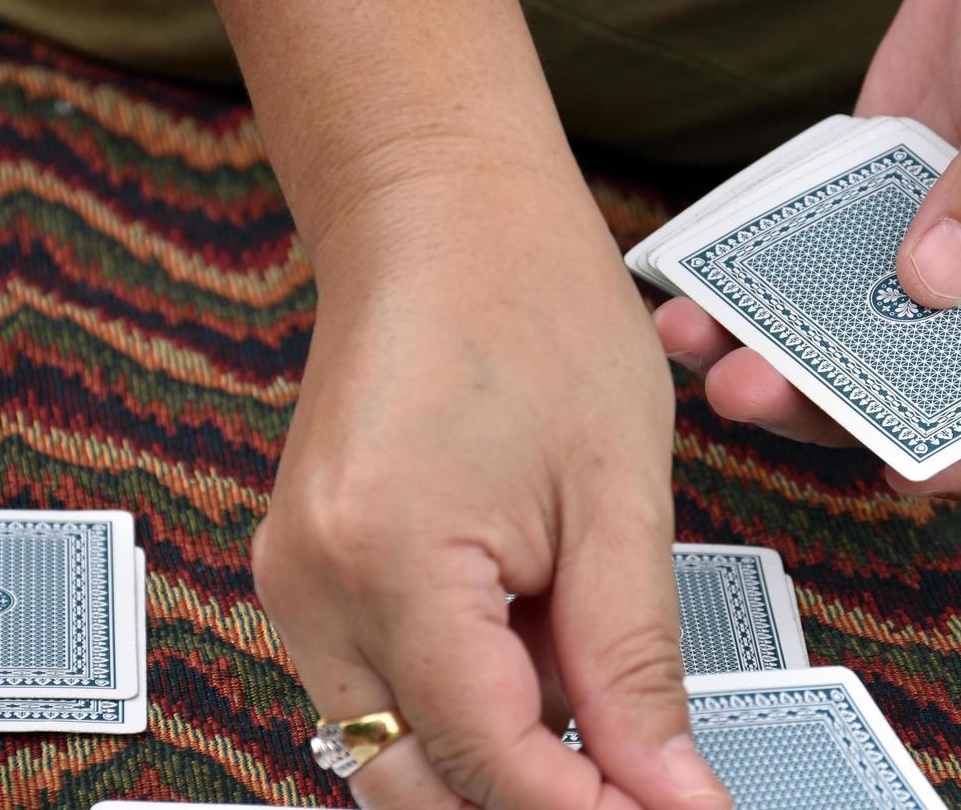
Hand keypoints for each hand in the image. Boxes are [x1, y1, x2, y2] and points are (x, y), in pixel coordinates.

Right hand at [252, 171, 728, 808]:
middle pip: (413, 781)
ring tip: (602, 695)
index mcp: (386, 560)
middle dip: (535, 801)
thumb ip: (634, 660)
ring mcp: (294, 577)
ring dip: (503, 751)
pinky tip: (542, 646)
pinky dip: (469, 696)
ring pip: (394, 744)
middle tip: (645, 784)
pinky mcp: (308, 564)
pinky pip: (384, 680)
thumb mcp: (617, 493)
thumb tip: (666, 793)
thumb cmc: (537, 309)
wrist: (443, 209)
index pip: (485, 761)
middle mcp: (309, 587)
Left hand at [656, 0, 960, 497]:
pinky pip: (812, 263)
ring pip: (851, 336)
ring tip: (695, 341)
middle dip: (828, 403)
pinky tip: (697, 280)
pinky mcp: (870, 214)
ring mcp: (931, 254)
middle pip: (919, 390)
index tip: (900, 467)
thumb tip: (933, 282)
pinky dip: (759, 279)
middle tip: (747, 389)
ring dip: (774, 350)